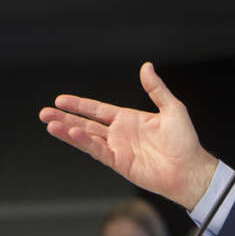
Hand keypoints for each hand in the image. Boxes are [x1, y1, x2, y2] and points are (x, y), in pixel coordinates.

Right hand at [39, 62, 216, 208]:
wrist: (189, 168)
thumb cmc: (185, 141)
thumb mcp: (172, 108)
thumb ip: (156, 89)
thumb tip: (147, 66)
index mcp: (129, 119)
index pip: (98, 110)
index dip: (79, 105)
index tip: (61, 99)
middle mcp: (119, 133)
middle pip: (86, 123)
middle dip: (65, 117)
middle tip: (44, 112)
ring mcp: (117, 149)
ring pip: (86, 137)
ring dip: (68, 130)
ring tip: (50, 123)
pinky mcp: (119, 163)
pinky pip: (97, 150)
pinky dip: (84, 142)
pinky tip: (71, 133)